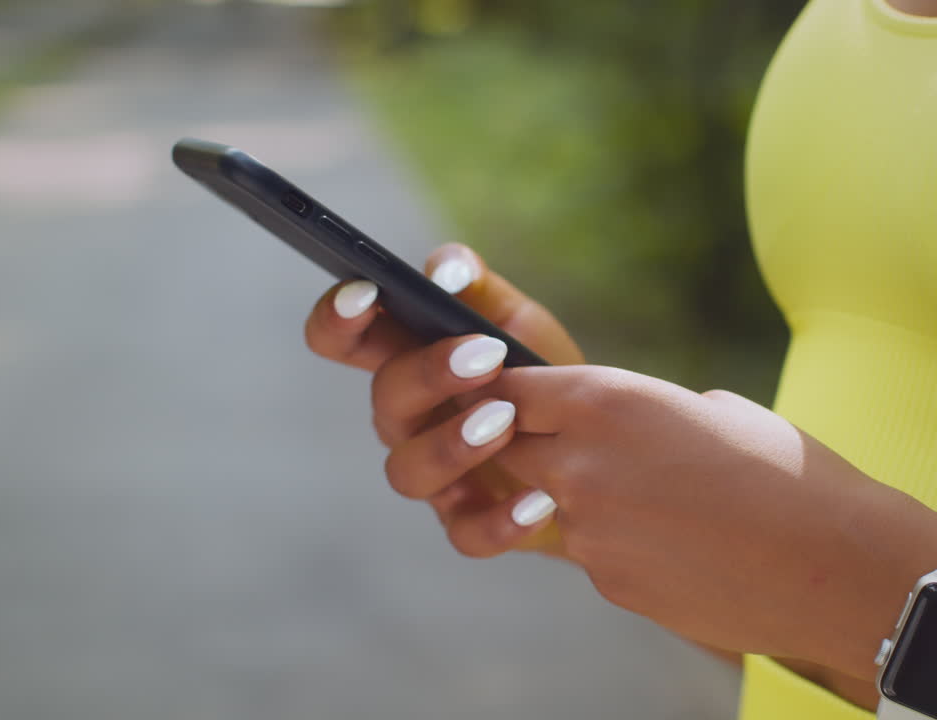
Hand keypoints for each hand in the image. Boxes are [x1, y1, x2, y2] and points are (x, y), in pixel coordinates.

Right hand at [303, 244, 583, 555]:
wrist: (598, 445)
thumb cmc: (540, 374)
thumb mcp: (516, 320)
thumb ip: (476, 289)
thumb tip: (445, 271)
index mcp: (403, 360)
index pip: (341, 338)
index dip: (338, 317)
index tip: (365, 292)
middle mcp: (405, 420)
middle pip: (384, 398)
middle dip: (428, 373)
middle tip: (485, 355)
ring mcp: (432, 476)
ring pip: (408, 472)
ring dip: (452, 446)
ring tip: (506, 419)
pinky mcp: (469, 522)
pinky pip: (465, 533)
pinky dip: (500, 519)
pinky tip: (540, 497)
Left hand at [398, 363, 936, 664]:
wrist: (834, 563)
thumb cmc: (787, 469)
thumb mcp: (709, 410)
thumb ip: (642, 414)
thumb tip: (618, 429)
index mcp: (606, 400)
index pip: (511, 390)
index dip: (507, 394)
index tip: (509, 398)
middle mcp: (580, 463)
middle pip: (506, 450)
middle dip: (523, 446)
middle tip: (559, 446)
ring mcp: (588, 531)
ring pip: (550, 507)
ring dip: (579, 499)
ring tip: (655, 500)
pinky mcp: (608, 582)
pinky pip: (593, 553)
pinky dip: (618, 544)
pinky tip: (677, 543)